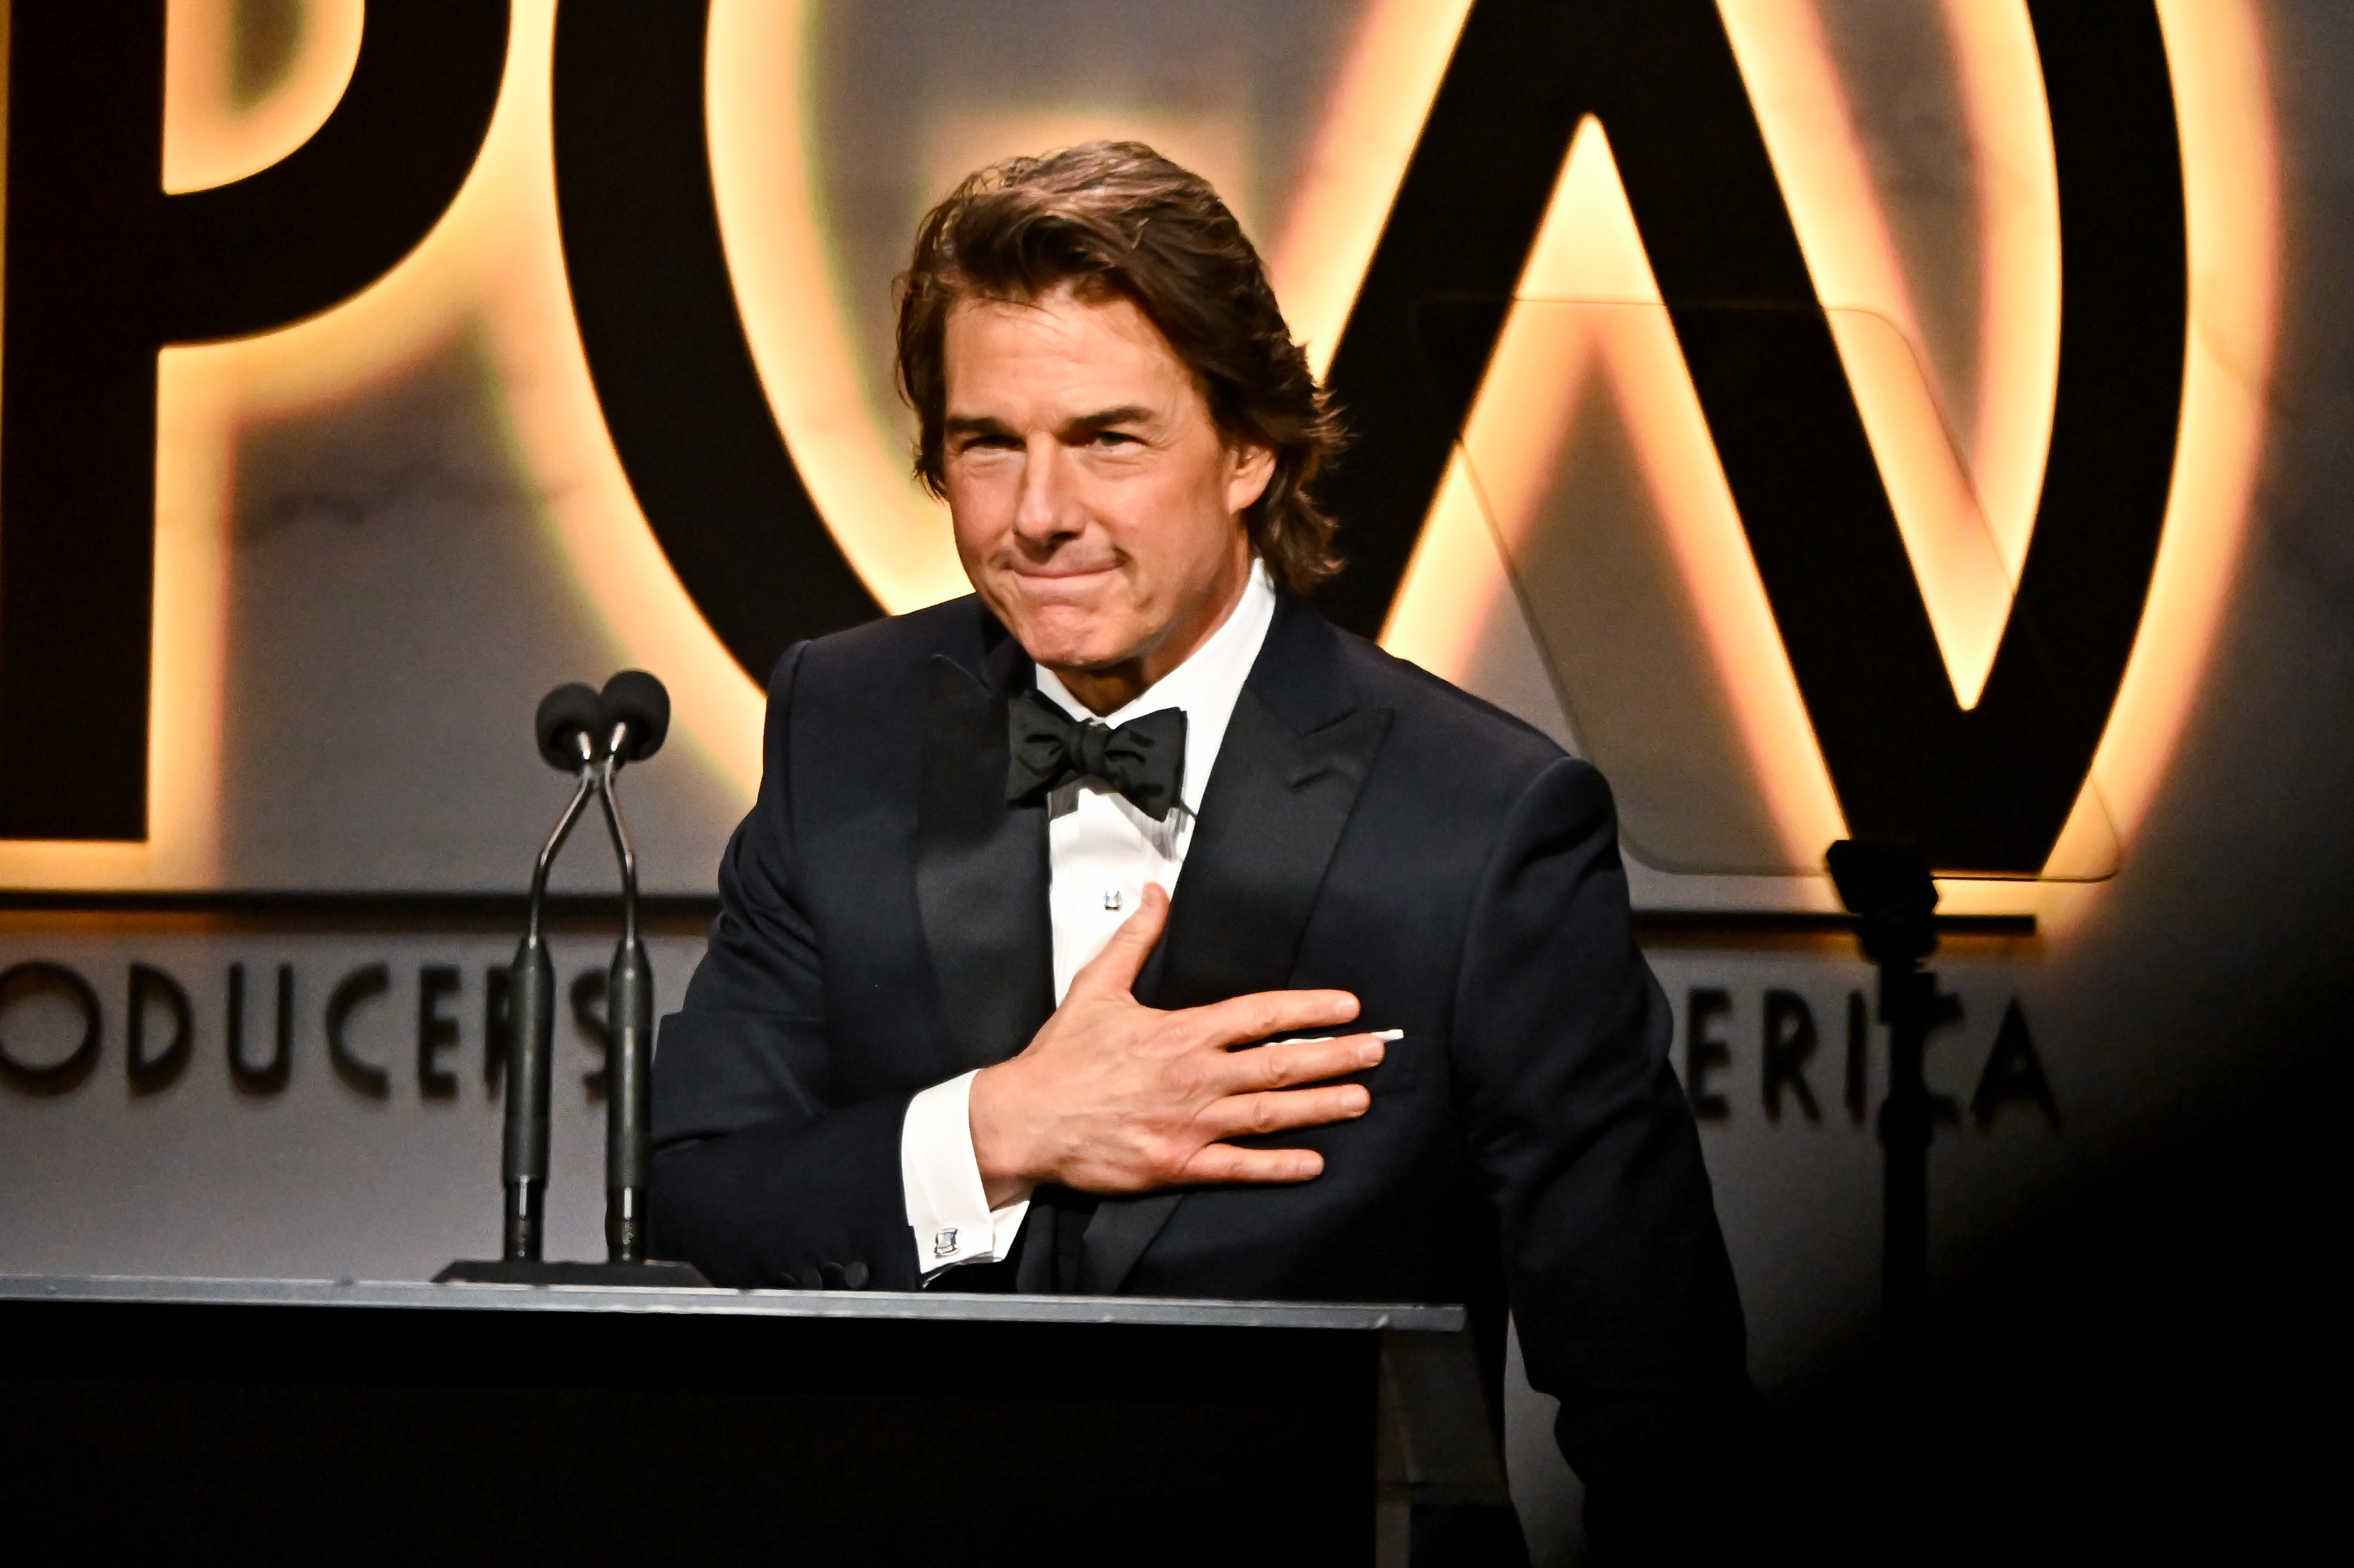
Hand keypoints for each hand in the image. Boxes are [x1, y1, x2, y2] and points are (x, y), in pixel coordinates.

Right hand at [967, 884, 1383, 1206]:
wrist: (1025, 1119)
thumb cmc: (1061, 1060)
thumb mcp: (1097, 986)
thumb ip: (1135, 940)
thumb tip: (1155, 896)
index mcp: (1181, 1032)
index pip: (1260, 1016)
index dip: (1309, 1011)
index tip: (1347, 1007)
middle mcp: (1195, 1076)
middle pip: (1279, 1065)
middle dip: (1334, 1057)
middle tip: (1375, 1052)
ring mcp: (1190, 1122)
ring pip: (1270, 1114)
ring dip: (1320, 1107)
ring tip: (1360, 1100)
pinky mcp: (1178, 1163)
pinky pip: (1239, 1167)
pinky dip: (1278, 1166)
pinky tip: (1312, 1163)